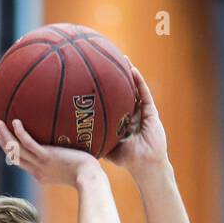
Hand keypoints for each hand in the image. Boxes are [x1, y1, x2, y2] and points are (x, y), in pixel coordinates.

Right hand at [0, 118, 101, 187]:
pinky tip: (15, 122)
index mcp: (41, 175)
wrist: (89, 178)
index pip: (24, 164)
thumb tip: (74, 149)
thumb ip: (69, 160)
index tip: (9, 144)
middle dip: (4, 144)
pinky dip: (20, 133)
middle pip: (15, 157)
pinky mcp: (46, 157)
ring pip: (16, 150)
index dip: (14, 154)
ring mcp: (40, 164)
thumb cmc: (88, 174)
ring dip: (6, 137)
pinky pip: (29, 144)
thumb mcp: (74, 168)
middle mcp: (37, 171)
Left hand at [103, 58, 167, 173]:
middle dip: (115, 78)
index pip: (111, 103)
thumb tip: (71, 135)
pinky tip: (132, 69)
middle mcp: (131, 115)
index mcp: (121, 122)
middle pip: (122, 92)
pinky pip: (144, 93)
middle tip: (105, 63)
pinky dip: (139, 80)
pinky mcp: (152, 112)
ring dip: (128, 74)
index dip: (104, 92)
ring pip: (135, 89)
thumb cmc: (126, 160)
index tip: (94, 80)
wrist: (145, 164)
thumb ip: (92, 139)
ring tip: (121, 58)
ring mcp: (142, 112)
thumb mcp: (105, 147)